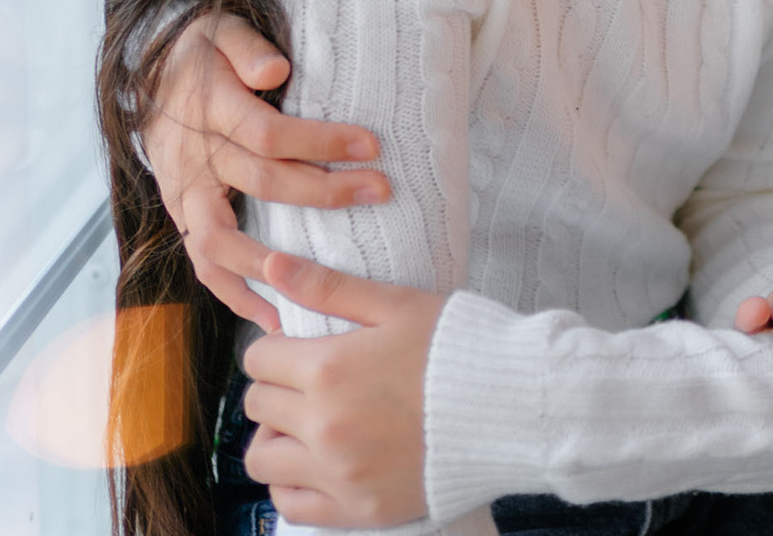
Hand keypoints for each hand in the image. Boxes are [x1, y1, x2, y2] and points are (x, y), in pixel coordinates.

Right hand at [142, 12, 385, 329]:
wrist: (149, 73)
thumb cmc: (200, 51)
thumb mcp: (219, 30)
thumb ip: (246, 47)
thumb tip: (276, 68)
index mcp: (208, 110)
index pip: (268, 134)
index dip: (320, 141)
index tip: (370, 145)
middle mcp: (193, 158)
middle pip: (261, 183)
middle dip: (324, 190)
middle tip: (379, 190)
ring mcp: (183, 193)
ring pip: (218, 240)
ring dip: (270, 264)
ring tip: (322, 279)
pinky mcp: (182, 215)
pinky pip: (201, 262)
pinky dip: (232, 292)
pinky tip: (272, 314)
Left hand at [241, 251, 444, 527]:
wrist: (514, 409)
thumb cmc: (460, 347)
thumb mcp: (398, 305)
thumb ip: (330, 287)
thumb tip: (272, 264)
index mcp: (329, 369)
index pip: (259, 358)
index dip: (276, 348)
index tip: (300, 350)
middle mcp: (324, 425)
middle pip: (258, 404)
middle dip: (277, 387)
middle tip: (310, 383)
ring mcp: (339, 472)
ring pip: (261, 459)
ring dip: (275, 438)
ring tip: (307, 426)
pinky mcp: (358, 508)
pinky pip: (291, 504)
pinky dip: (291, 484)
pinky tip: (316, 465)